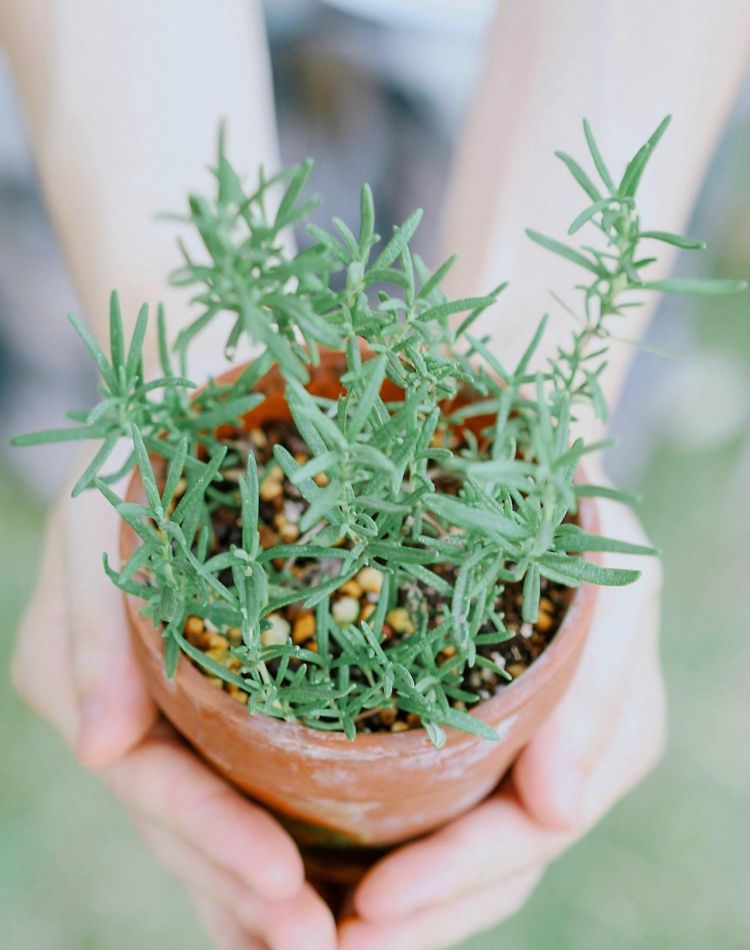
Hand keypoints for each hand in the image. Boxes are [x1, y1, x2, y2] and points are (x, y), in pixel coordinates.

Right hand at [12, 476, 336, 949]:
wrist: (199, 414)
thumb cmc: (146, 458)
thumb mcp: (99, 522)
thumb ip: (86, 630)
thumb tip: (96, 749)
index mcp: (103, 681)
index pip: (153, 781)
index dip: (209, 838)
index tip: (282, 889)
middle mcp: (144, 712)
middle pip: (189, 824)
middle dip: (246, 891)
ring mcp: (187, 715)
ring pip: (223, 821)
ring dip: (267, 891)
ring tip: (331, 944)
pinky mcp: (239, 698)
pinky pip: (260, 783)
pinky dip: (290, 839)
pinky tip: (333, 889)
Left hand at [339, 493, 665, 949]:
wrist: (527, 471)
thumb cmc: (576, 525)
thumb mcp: (616, 592)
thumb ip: (605, 691)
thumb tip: (558, 812)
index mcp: (591, 741)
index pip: (527, 838)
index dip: (456, 878)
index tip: (373, 902)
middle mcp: (545, 759)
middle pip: (484, 867)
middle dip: (417, 914)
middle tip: (329, 947)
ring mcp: (500, 747)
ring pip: (449, 849)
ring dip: (392, 903)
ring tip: (309, 934)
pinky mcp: (448, 719)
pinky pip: (416, 799)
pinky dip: (375, 841)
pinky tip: (317, 867)